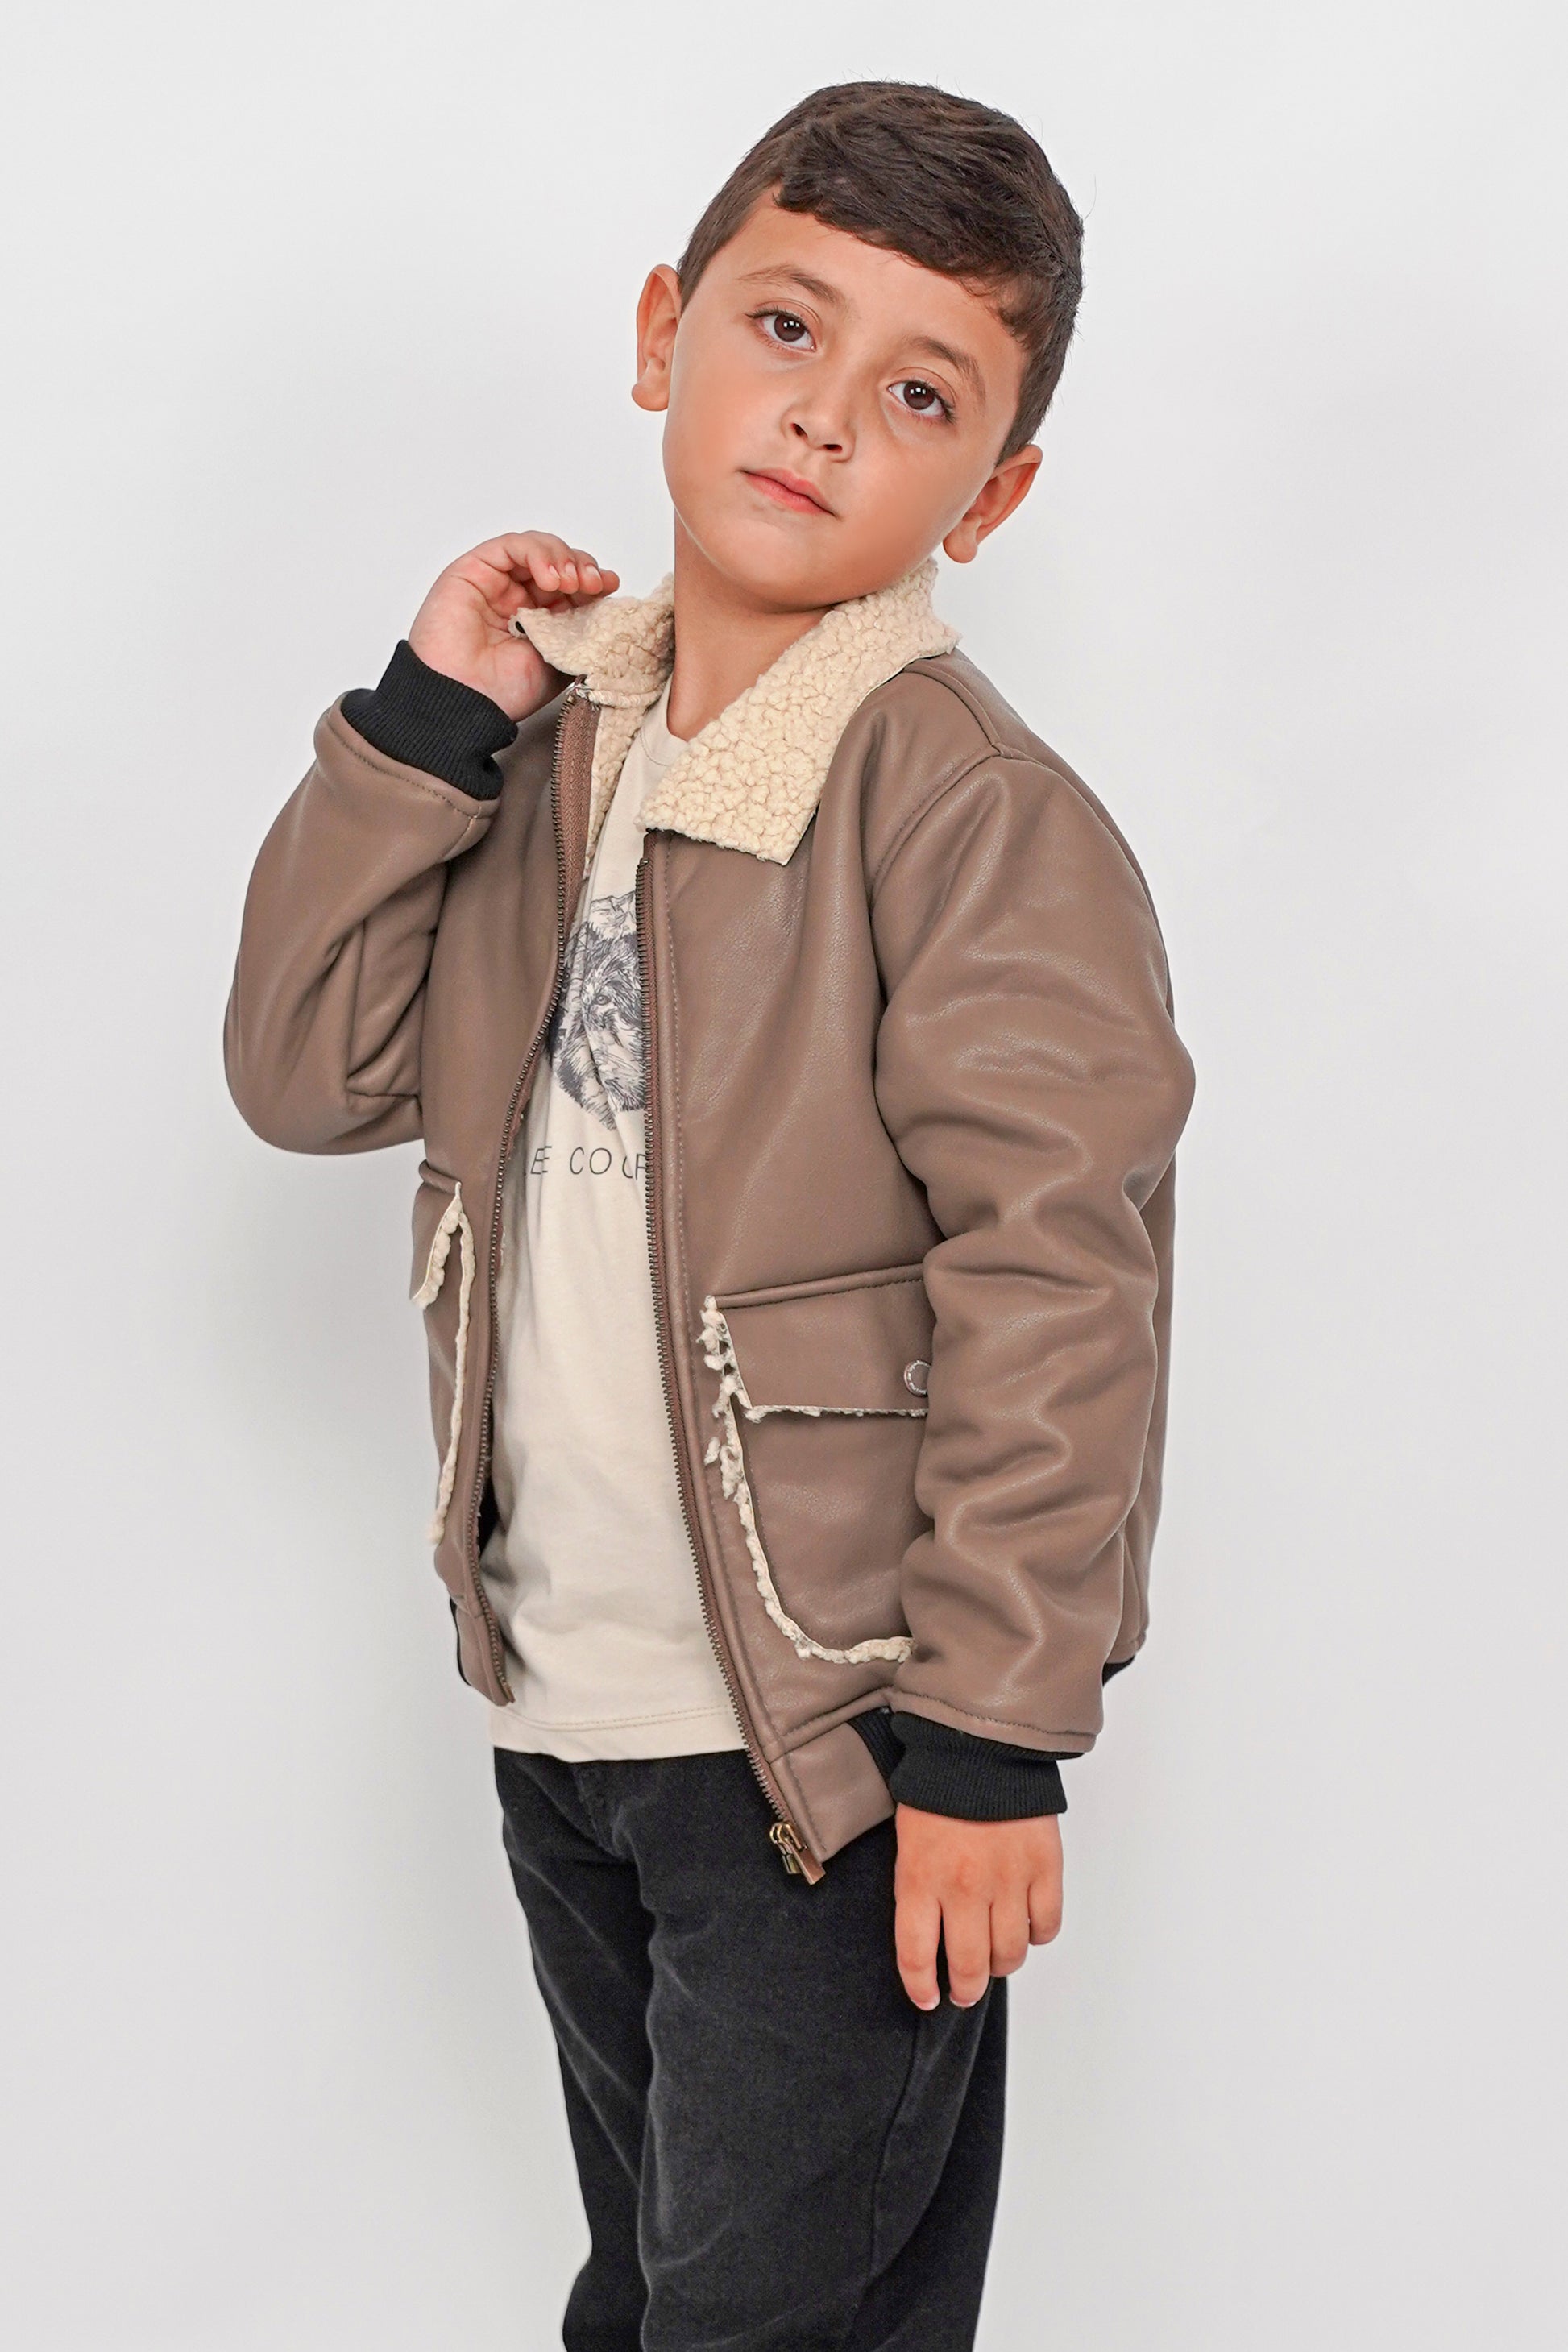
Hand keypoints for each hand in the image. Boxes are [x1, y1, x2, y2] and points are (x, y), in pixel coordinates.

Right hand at [407, 532, 620, 720]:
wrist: (465, 700)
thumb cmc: (502, 692)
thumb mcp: (561, 666)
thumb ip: (581, 637)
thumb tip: (608, 615)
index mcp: (541, 622)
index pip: (573, 588)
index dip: (593, 581)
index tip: (610, 586)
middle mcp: (518, 599)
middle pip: (558, 563)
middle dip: (581, 567)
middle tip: (594, 584)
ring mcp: (496, 584)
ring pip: (537, 549)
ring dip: (561, 558)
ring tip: (570, 582)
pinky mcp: (473, 570)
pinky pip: (511, 546)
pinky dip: (537, 553)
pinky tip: (548, 576)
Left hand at [893, 1804, 1062, 2010]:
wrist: (979, 1745)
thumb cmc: (936, 1792)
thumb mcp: (908, 1844)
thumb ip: (918, 1892)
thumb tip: (929, 1941)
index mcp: (921, 1879)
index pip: (917, 1955)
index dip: (921, 1987)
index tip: (927, 1998)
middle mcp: (964, 1887)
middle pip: (968, 1966)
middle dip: (965, 1989)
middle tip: (964, 1991)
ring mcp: (1008, 1879)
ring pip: (1010, 1953)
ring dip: (1001, 1965)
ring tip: (995, 1959)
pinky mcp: (1045, 1867)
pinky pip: (1046, 1925)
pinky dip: (1037, 1934)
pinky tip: (1026, 1926)